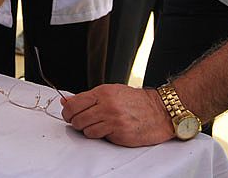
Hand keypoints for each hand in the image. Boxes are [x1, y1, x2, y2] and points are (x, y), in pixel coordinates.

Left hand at [60, 84, 174, 146]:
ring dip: (87, 129)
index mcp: (103, 92)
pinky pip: (97, 136)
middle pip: (76, 118)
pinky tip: (107, 130)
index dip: (67, 111)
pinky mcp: (119, 133)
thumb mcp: (112, 92)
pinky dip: (98, 135)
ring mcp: (113, 119)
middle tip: (80, 121)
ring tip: (97, 125)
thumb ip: (89, 97)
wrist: (160, 111)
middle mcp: (106, 105)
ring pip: (85, 129)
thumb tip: (67, 101)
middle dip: (75, 122)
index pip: (74, 103)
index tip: (68, 114)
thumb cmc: (137, 101)